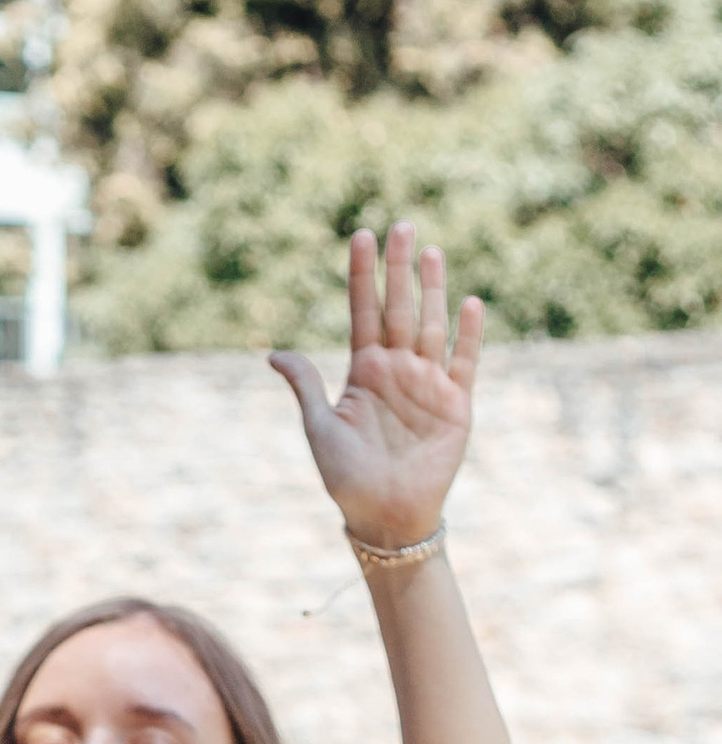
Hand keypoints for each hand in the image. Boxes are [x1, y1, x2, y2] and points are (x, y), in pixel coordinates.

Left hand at [271, 224, 481, 551]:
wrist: (384, 517)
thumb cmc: (347, 478)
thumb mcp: (320, 429)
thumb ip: (306, 386)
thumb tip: (274, 353)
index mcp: (365, 371)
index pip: (364, 311)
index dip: (364, 275)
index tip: (362, 235)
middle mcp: (398, 369)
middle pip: (399, 308)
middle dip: (400, 268)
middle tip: (403, 225)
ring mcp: (428, 383)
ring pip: (431, 326)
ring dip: (432, 290)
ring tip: (430, 251)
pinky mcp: (455, 405)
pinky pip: (463, 363)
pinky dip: (467, 336)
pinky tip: (469, 303)